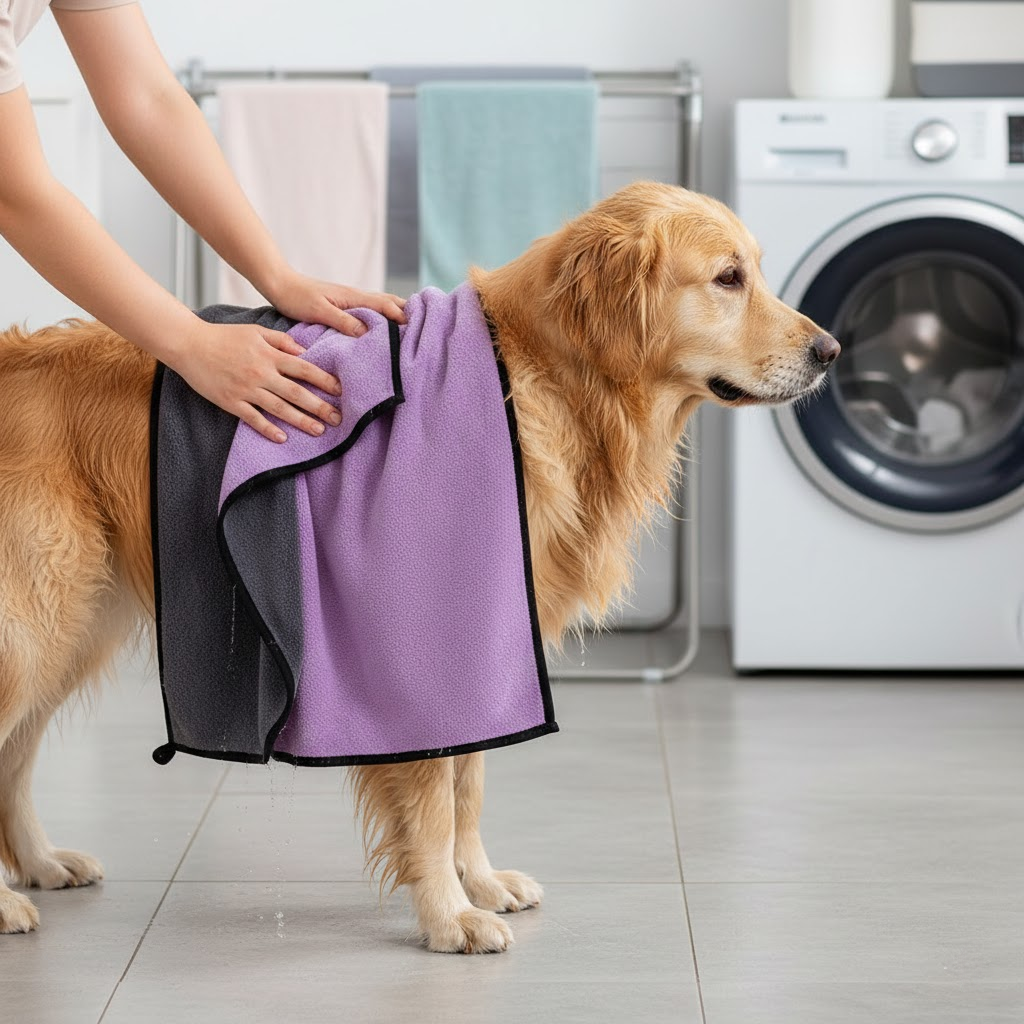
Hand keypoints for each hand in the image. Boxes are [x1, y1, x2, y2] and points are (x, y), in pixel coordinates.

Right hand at [172, 319, 344, 443]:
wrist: (190, 345)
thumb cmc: (224, 336)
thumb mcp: (255, 330)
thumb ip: (281, 340)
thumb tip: (304, 351)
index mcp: (269, 355)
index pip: (304, 368)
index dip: (324, 380)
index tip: (341, 390)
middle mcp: (261, 373)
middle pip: (296, 392)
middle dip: (320, 406)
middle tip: (339, 418)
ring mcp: (246, 390)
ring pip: (279, 409)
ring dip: (301, 421)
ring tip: (319, 431)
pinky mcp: (231, 402)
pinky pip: (253, 419)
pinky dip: (268, 429)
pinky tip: (283, 438)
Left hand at [266, 269, 406, 336]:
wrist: (280, 284)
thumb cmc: (297, 298)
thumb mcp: (319, 312)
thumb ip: (343, 321)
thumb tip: (368, 331)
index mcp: (353, 297)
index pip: (386, 305)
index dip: (403, 315)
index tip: (420, 327)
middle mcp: (356, 296)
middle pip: (389, 302)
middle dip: (408, 311)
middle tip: (426, 325)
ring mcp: (351, 299)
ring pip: (382, 304)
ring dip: (398, 312)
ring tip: (413, 325)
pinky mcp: (345, 304)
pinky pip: (371, 309)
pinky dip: (384, 314)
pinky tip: (386, 324)